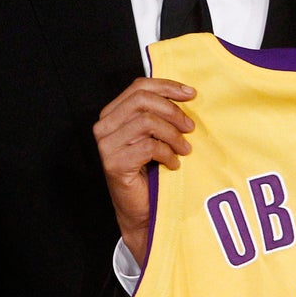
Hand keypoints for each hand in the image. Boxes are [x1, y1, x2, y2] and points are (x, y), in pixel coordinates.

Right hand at [93, 78, 196, 265]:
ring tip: (184, 149)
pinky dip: (168, 154)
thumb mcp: (157, 134)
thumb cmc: (152, 169)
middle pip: (143, 100)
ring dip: (173, 135)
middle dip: (173, 111)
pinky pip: (149, 147)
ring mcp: (106, 145)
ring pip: (147, 122)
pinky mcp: (114, 163)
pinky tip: (174, 164)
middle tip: (190, 127)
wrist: (142, 210)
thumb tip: (188, 93)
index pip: (139, 86)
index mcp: (113, 113)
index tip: (191, 94)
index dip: (167, 86)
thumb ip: (161, 112)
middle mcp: (104, 126)